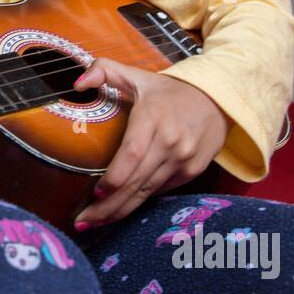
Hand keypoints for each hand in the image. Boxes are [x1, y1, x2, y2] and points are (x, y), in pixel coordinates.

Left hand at [71, 58, 231, 228]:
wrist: (217, 98)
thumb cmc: (168, 90)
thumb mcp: (136, 74)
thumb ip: (103, 70)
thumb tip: (77, 84)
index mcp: (153, 117)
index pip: (132, 153)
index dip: (114, 177)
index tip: (96, 192)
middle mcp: (170, 141)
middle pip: (136, 181)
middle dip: (108, 206)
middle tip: (82, 222)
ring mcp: (184, 158)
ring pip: (147, 192)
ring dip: (121, 211)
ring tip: (95, 223)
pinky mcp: (192, 170)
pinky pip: (161, 190)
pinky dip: (140, 201)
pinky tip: (121, 210)